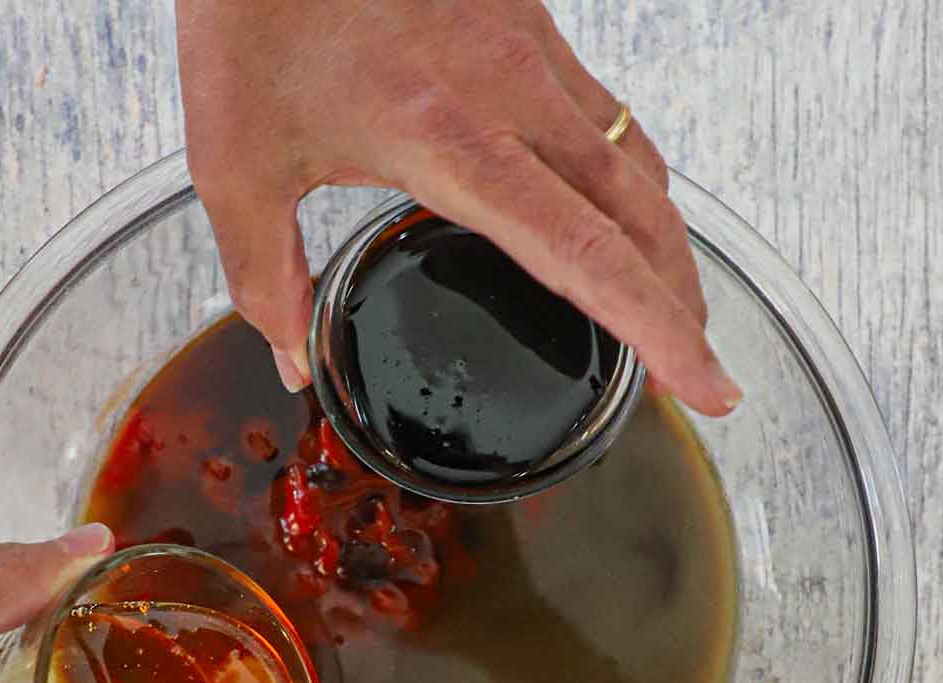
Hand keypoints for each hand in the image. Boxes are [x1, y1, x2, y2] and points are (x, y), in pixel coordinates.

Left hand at [177, 0, 737, 413]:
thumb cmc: (251, 13)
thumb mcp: (234, 163)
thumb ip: (265, 277)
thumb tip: (294, 359)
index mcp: (449, 141)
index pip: (586, 256)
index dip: (657, 331)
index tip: (708, 385)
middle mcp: (513, 93)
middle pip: (639, 218)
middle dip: (682, 305)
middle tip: (701, 372)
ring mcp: (530, 49)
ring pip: (635, 164)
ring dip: (666, 246)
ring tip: (671, 309)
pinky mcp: (527, 19)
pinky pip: (607, 115)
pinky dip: (632, 183)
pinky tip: (620, 214)